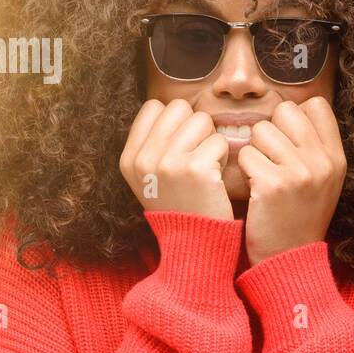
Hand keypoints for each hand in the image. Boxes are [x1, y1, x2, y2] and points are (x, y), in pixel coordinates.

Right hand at [120, 99, 233, 220]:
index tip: (179, 147)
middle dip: (194, 127)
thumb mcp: (150, 178)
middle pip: (179, 107)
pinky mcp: (196, 169)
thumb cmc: (180, 206)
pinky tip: (215, 178)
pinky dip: (224, 157)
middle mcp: (144, 158)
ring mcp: (168, 163)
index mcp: (130, 158)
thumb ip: (153, 144)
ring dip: (211, 140)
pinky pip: (220, 141)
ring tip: (206, 167)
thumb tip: (169, 107)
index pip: (153, 107)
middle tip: (197, 156)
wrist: (194, 245)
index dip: (175, 121)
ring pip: (202, 119)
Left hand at [236, 97, 346, 265]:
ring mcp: (300, 172)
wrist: (288, 261)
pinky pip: (246, 154)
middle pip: (285, 110)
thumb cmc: (297, 217)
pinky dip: (243, 170)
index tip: (288, 143)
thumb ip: (314, 146)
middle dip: (271, 131)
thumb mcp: (323, 181)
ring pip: (260, 130)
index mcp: (336, 158)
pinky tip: (254, 189)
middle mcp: (323, 162)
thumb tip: (290, 109)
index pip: (315, 105)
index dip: (294, 118)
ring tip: (262, 177)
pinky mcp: (273, 184)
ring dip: (254, 151)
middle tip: (271, 160)